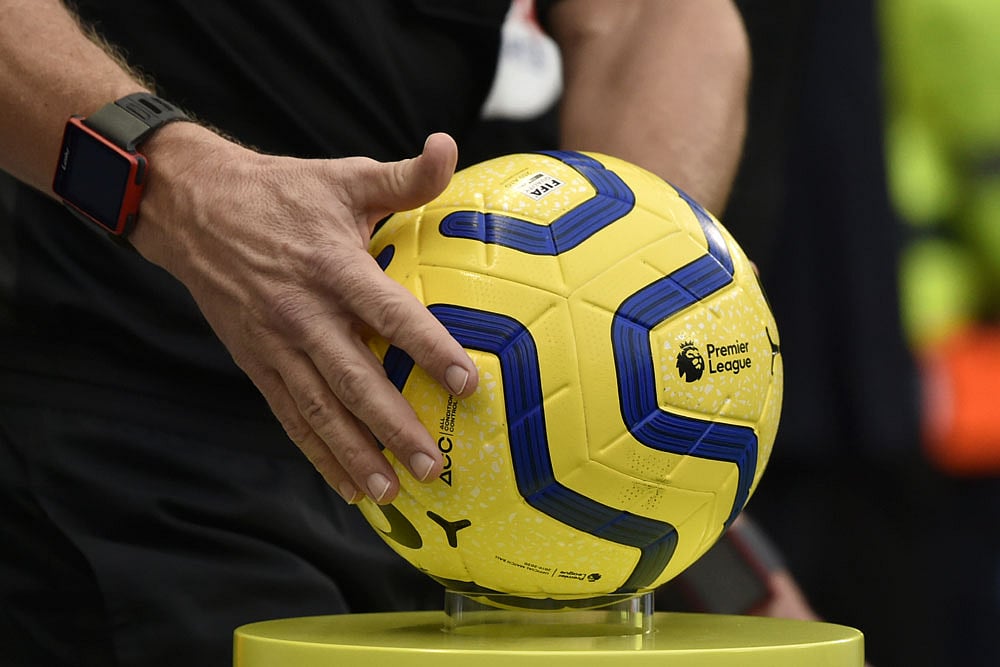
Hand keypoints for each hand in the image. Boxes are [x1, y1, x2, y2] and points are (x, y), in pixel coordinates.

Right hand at [133, 126, 477, 504]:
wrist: (193, 207)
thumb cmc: (282, 193)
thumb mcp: (344, 178)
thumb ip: (403, 178)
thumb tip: (450, 147)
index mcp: (333, 267)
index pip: (389, 314)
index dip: (428, 348)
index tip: (466, 383)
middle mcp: (303, 314)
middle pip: (354, 379)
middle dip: (394, 427)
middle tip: (434, 465)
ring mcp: (275, 344)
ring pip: (320, 410)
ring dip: (356, 455)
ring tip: (392, 494)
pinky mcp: (256, 363)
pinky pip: (290, 416)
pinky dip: (319, 454)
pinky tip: (348, 486)